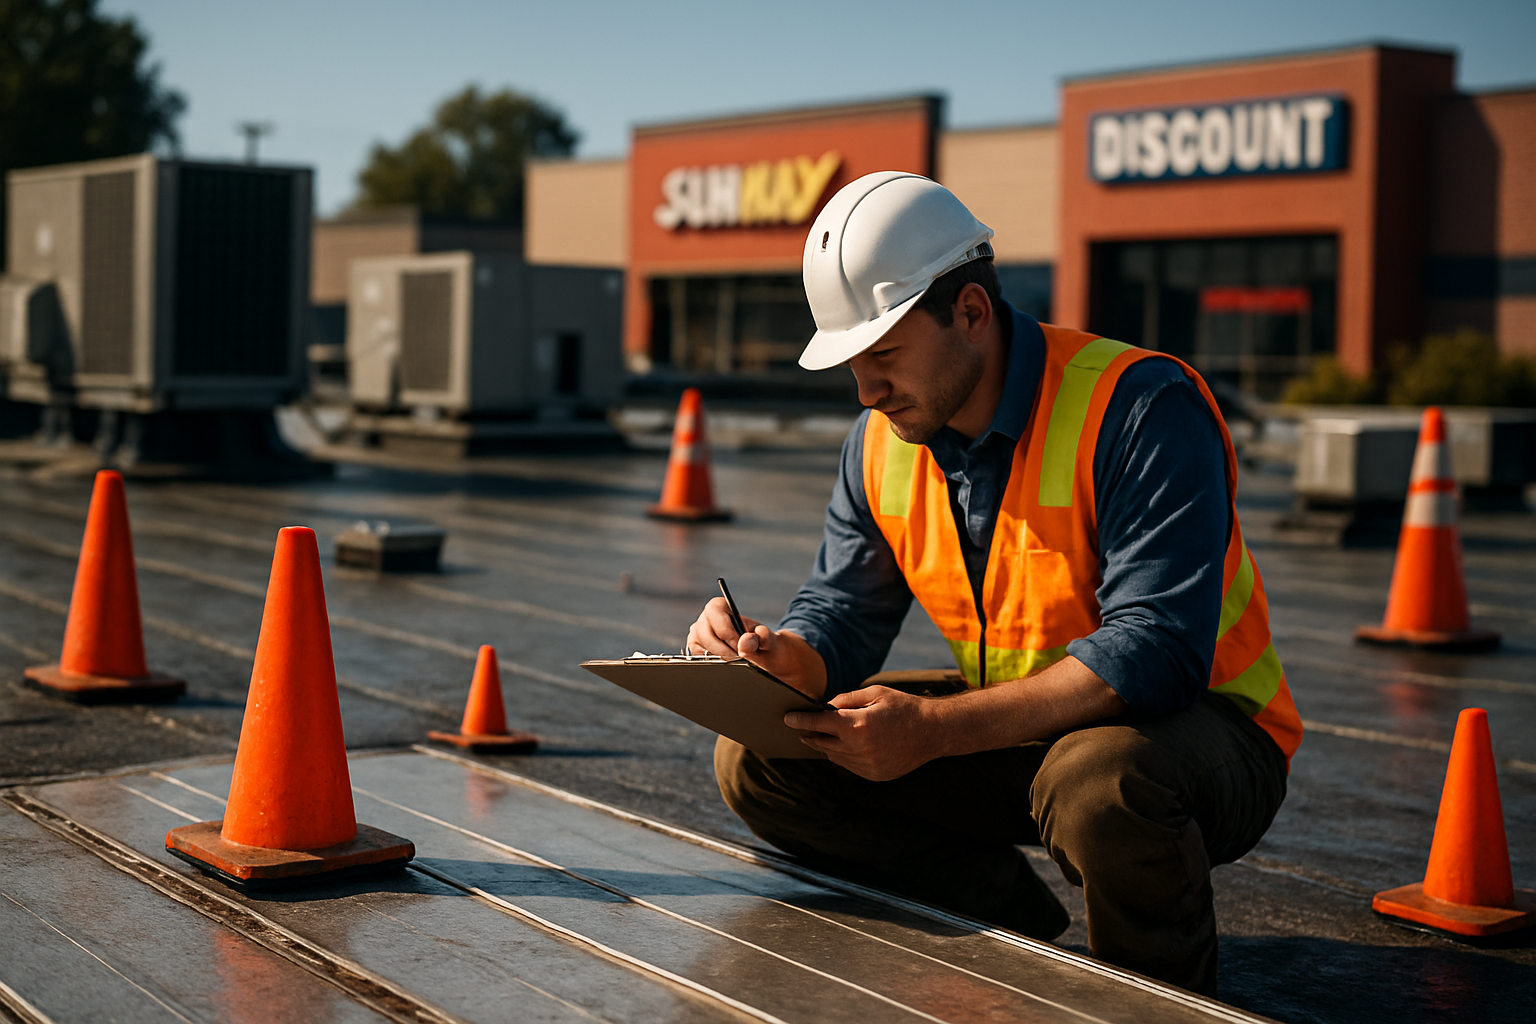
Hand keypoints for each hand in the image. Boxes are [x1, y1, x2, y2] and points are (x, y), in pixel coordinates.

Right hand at [685, 597, 826, 698]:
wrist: (765, 658)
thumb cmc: (766, 645)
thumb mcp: (770, 641)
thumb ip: (762, 638)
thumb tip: (745, 640)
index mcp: (722, 607)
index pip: (714, 611)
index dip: (724, 630)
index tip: (738, 646)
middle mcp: (706, 619)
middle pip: (702, 632)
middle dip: (720, 649)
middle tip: (737, 659)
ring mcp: (698, 635)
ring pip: (697, 646)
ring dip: (716, 657)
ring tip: (734, 663)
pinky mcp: (696, 650)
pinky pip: (696, 658)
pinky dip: (710, 664)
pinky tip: (724, 666)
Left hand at [784, 686, 940, 780]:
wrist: (934, 732)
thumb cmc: (904, 707)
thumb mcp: (875, 693)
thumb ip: (846, 700)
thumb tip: (825, 707)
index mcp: (858, 725)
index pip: (819, 724)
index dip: (801, 721)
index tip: (788, 718)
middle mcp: (860, 748)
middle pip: (822, 743)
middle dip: (809, 735)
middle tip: (800, 728)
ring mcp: (868, 765)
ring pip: (834, 757)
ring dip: (825, 746)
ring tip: (820, 736)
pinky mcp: (875, 775)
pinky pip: (849, 766)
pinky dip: (843, 756)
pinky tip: (845, 746)